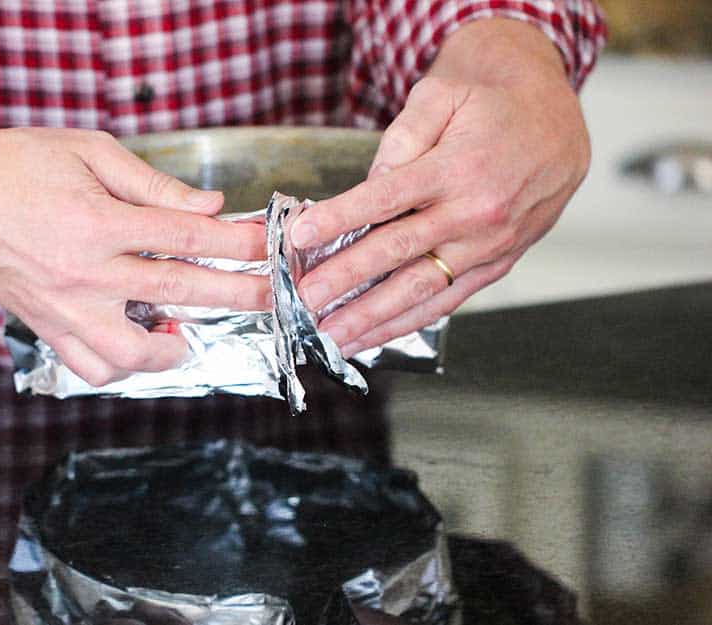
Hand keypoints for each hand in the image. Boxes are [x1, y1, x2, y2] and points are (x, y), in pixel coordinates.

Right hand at [0, 127, 269, 385]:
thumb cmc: (15, 163)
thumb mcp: (89, 152)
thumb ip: (152, 183)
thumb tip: (208, 204)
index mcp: (96, 222)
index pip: (186, 237)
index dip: (235, 241)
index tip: (267, 245)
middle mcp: (81, 273)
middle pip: (176, 292)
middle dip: (234, 294)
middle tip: (270, 298)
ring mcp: (59, 308)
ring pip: (130, 354)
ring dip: (173, 350)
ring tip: (190, 334)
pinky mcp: (41, 326)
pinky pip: (88, 367)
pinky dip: (121, 367)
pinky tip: (138, 347)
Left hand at [289, 19, 589, 356]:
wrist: (555, 119)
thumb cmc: (493, 104)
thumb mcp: (444, 95)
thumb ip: (404, 135)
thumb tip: (373, 178)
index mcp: (457, 168)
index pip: (387, 198)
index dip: (341, 218)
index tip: (301, 235)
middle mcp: (475, 213)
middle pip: (398, 252)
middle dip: (347, 279)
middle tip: (306, 299)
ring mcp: (489, 245)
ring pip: (422, 289)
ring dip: (374, 317)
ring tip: (334, 335)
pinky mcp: (498, 265)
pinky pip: (449, 301)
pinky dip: (410, 322)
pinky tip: (376, 336)